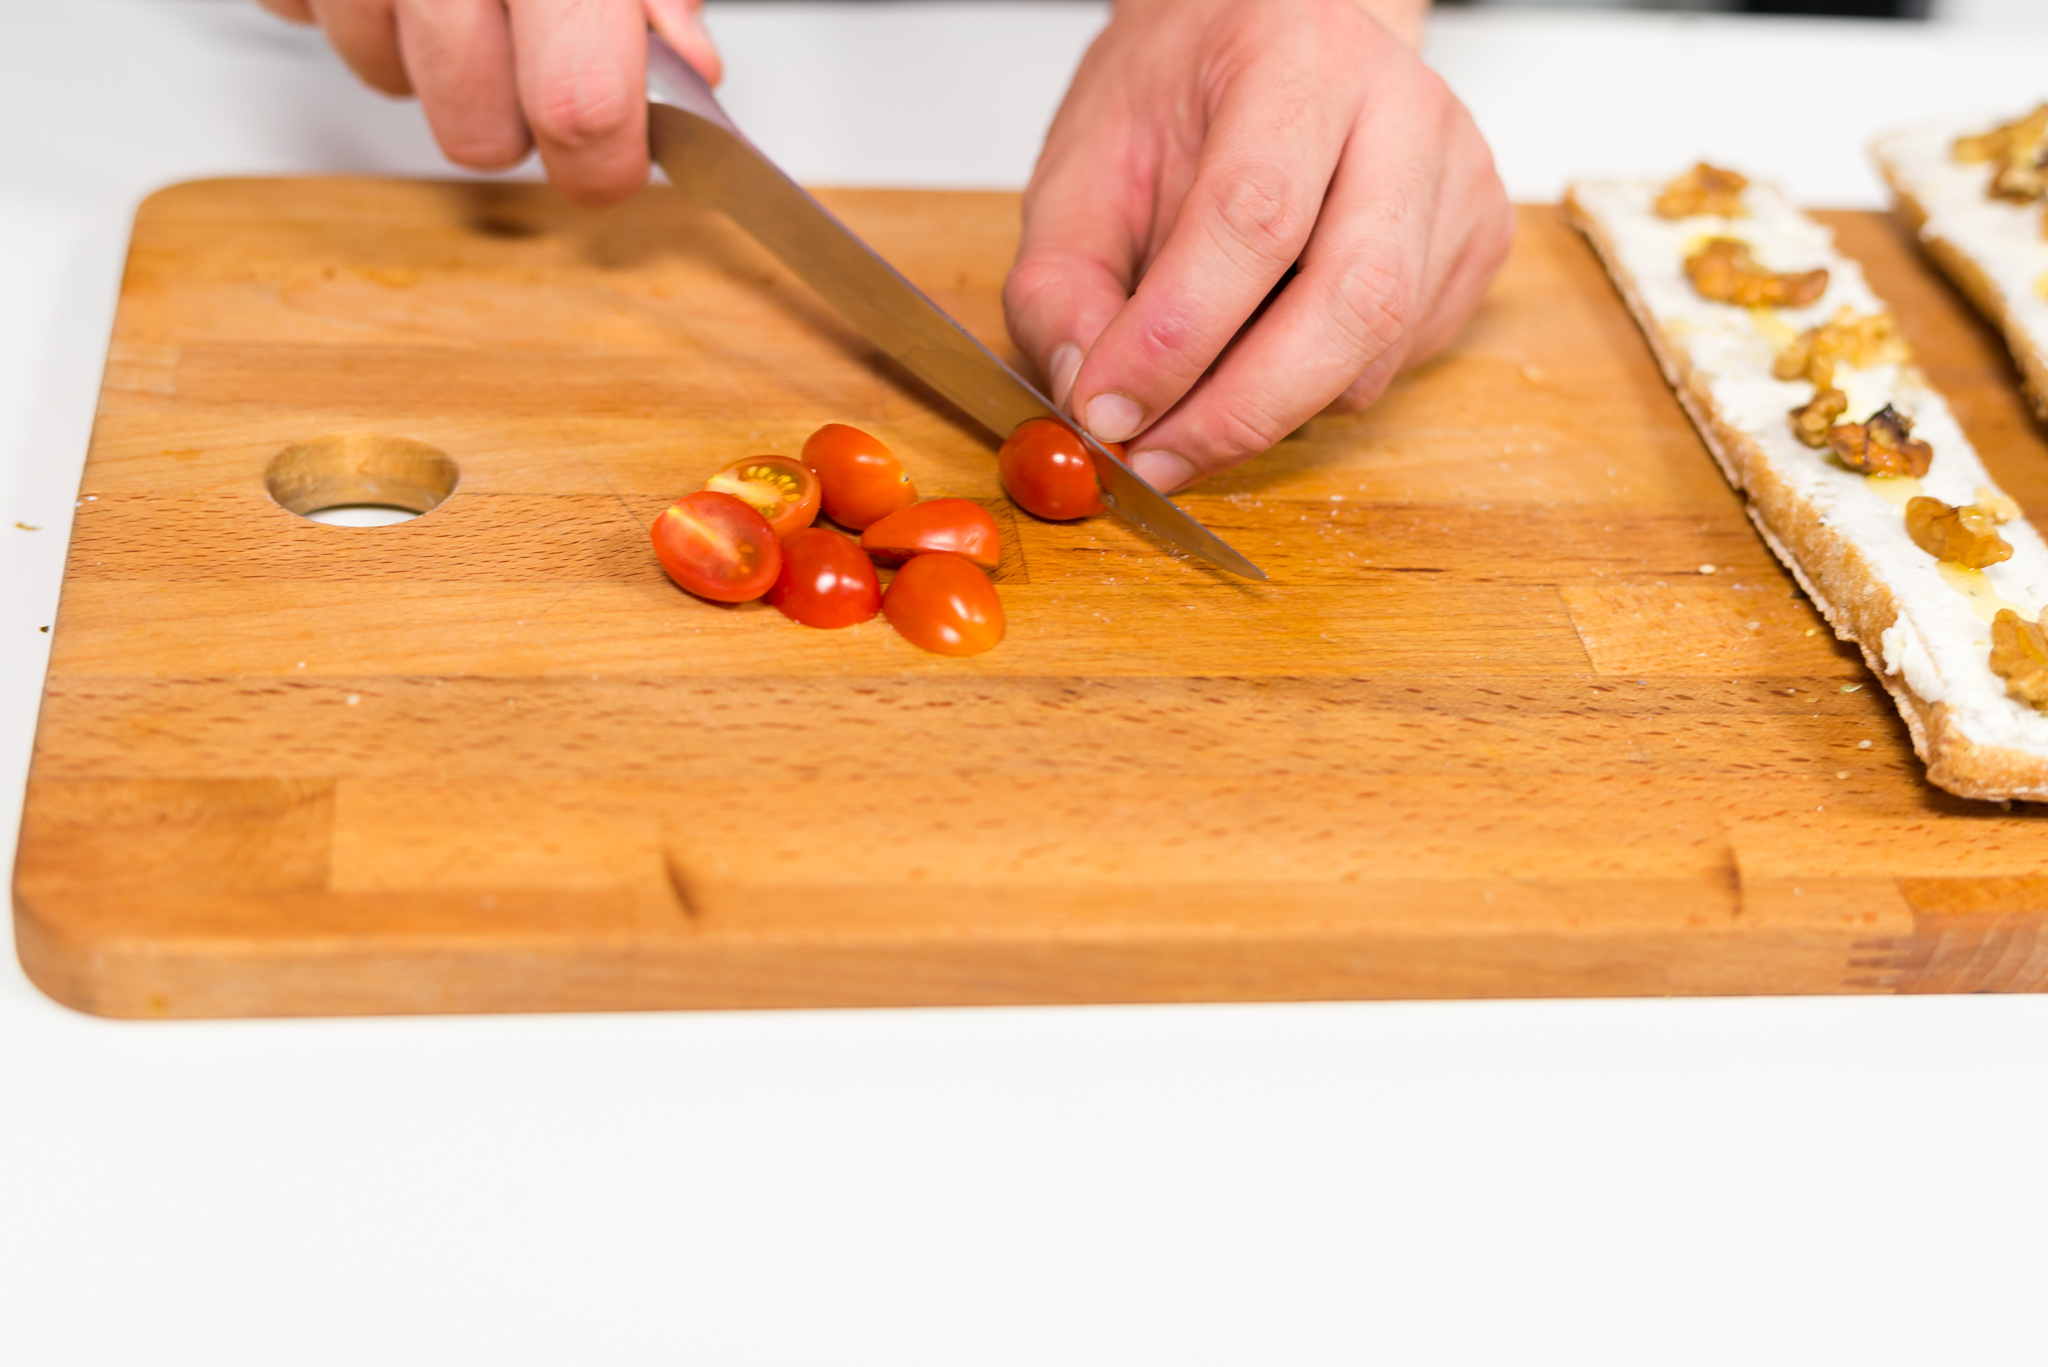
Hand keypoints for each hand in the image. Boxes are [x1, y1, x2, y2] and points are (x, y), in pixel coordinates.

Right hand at [254, 0, 721, 205]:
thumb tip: (688, 69)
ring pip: (385, 80)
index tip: (611, 162)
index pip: (579, 102)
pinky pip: (309, 19)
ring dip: (427, 58)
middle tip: (533, 61)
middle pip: (474, 127)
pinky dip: (355, 3)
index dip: (602, 160)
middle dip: (510, 120)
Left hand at [1002, 0, 1511, 492]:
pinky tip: (1262, 345)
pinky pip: (1392, 365)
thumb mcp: (1084, 163)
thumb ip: (1062, 284)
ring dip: (1268, 410)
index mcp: (1299, 56)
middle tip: (1156, 460)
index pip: (1253, 217)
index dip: (1176, 338)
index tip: (1109, 409)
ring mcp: (1457, 180)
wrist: (1276, 38)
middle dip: (1241, 411)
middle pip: (1353, 301)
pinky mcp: (1478, 243)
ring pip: (1373, 354)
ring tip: (1188, 400)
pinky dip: (1311, 391)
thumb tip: (1089, 398)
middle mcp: (1404, 111)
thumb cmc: (1186, 90)